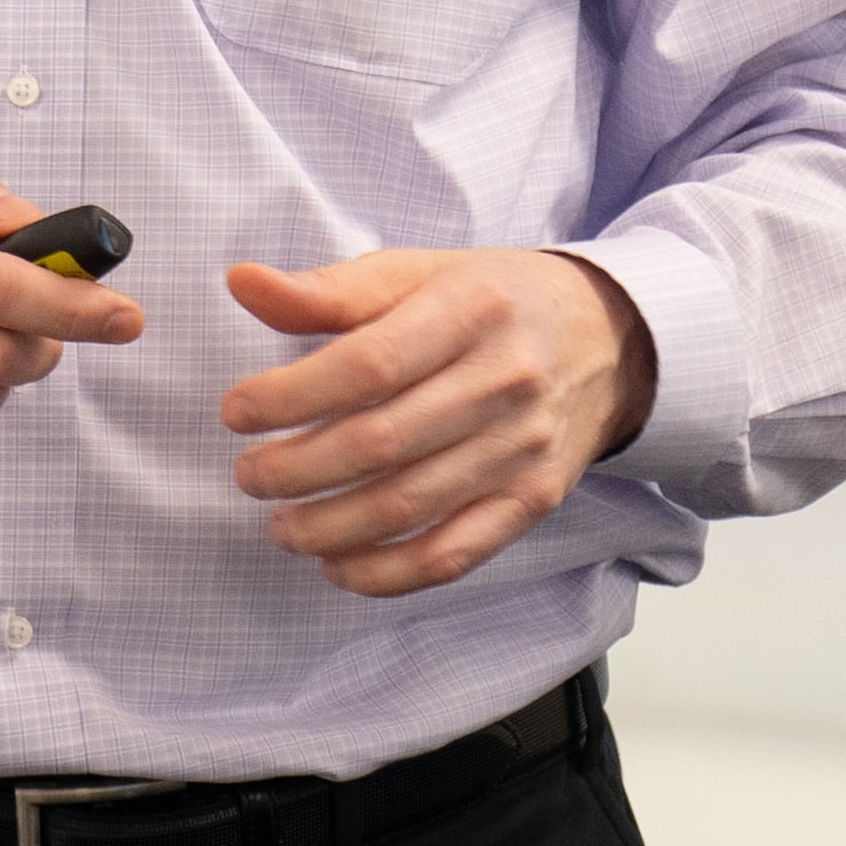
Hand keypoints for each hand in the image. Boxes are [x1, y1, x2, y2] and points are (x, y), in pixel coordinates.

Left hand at [218, 247, 654, 597]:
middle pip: (381, 442)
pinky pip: (455, 553)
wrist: (608, 339)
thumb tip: (241, 283)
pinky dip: (389, 573)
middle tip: (249, 476)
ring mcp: (522, 447)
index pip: (367, 364)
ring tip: (281, 526)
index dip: (291, 396)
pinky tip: (339, 566)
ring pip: (410, 505)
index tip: (237, 413)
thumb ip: (328, 289)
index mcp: (469, 309)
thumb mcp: (416, 272)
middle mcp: (503, 379)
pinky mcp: (534, 499)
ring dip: (329, 528)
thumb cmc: (490, 301)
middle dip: (296, 470)